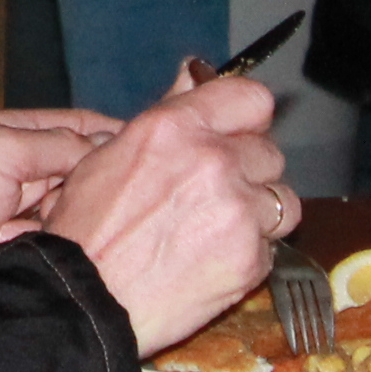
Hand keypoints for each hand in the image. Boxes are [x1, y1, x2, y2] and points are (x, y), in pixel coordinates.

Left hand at [0, 108, 121, 283]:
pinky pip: (56, 240)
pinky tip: (45, 244)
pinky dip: (53, 241)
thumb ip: (57, 144)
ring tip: (60, 220)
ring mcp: (18, 211)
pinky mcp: (20, 248)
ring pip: (71, 207)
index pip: (70, 125)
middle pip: (76, 169)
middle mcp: (14, 169)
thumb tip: (109, 147)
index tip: (148, 143)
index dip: (108, 132)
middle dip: (92, 181)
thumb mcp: (1, 150)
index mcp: (3, 134)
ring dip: (68, 215)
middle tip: (115, 191)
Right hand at [38, 72, 292, 355]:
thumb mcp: (111, 154)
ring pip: (282, 202)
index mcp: (174, 128)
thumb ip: (167, 113)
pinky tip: (211, 259)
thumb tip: (193, 72)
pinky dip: (249, 253)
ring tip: (217, 229)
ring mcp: (238, 212)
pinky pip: (271, 247)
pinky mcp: (252, 258)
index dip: (247, 117)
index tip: (240, 131)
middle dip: (248, 171)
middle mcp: (213, 162)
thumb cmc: (88, 228)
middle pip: (270, 153)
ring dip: (258, 213)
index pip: (251, 99)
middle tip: (213, 193)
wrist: (89, 298)